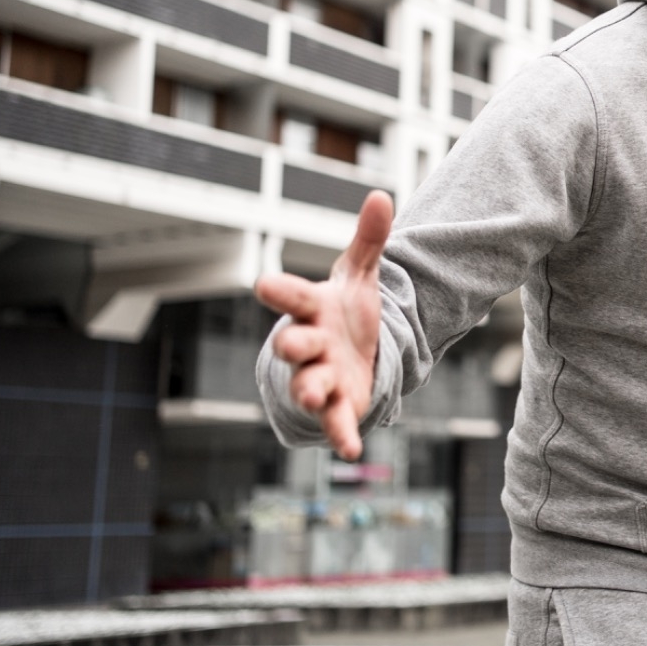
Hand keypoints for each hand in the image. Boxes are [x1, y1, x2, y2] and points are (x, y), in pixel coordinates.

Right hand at [254, 190, 392, 459]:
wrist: (350, 353)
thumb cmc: (345, 312)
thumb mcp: (359, 275)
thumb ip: (368, 239)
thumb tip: (382, 196)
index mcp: (312, 308)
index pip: (292, 296)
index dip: (280, 291)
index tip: (263, 284)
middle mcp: (310, 343)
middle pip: (293, 343)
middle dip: (292, 344)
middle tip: (291, 343)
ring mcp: (321, 375)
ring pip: (309, 384)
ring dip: (310, 389)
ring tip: (315, 394)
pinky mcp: (340, 403)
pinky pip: (337, 421)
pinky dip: (341, 435)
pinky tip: (352, 449)